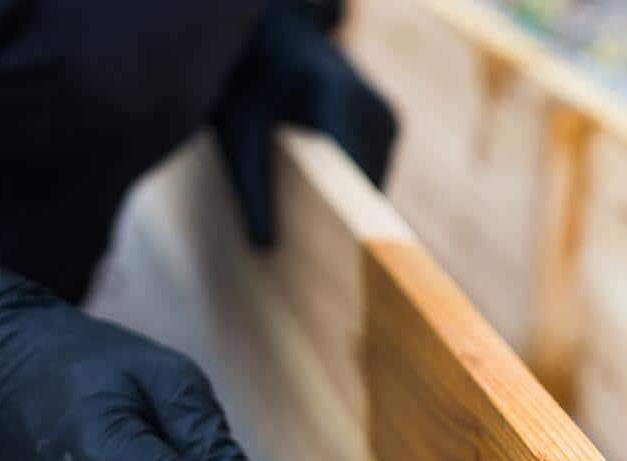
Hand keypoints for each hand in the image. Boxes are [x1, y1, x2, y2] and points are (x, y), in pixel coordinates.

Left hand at [214, 0, 397, 245]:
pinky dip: (352, 186)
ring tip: (316, 212)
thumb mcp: (236, 128)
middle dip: (343, 218)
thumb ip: (250, 187)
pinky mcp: (390, 124)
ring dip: (348, 203)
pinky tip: (325, 183)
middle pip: (366, 187)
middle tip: (319, 260)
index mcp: (334, 96)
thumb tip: (263, 248)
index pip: (353, 174)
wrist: (275, 31)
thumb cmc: (246, 75)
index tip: (350, 264)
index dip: (352, 222)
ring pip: (374, 184)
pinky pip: (375, 172)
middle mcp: (373, 108)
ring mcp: (386, 116)